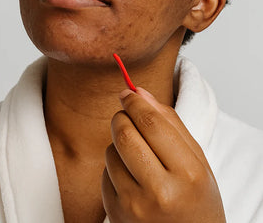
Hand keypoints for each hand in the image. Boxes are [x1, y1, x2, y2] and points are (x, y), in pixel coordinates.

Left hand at [102, 87, 224, 222]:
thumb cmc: (196, 200)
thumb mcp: (197, 162)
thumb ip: (171, 123)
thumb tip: (138, 91)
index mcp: (188, 174)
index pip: (151, 123)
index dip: (135, 101)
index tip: (128, 92)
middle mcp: (160, 192)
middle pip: (124, 133)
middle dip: (122, 116)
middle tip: (127, 115)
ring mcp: (134, 205)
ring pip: (110, 151)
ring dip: (119, 144)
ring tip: (138, 156)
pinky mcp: (115, 213)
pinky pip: (105, 173)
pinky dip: (115, 166)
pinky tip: (132, 178)